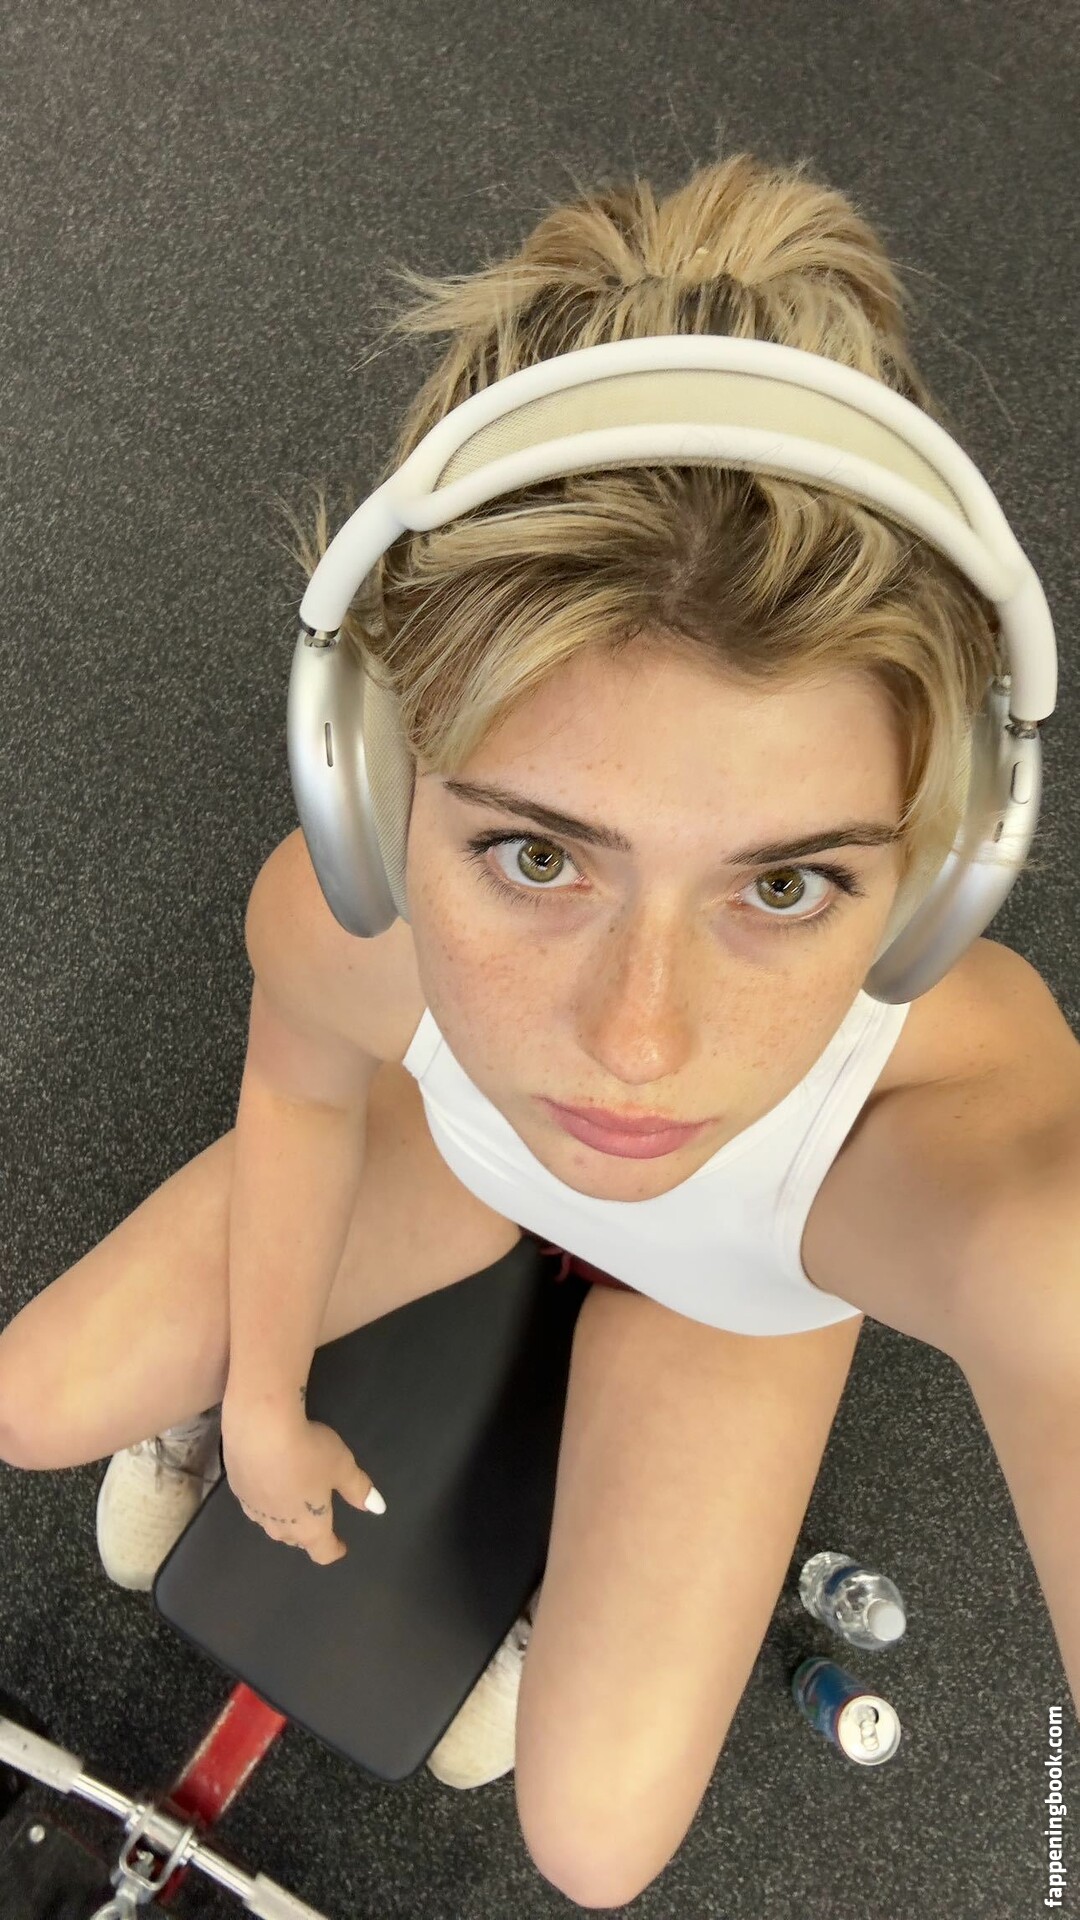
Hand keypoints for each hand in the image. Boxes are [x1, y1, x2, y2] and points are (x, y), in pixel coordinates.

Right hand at [220, 1408, 383, 1565]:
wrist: (259, 1428)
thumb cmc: (308, 1452)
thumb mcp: (342, 1466)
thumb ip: (359, 1489)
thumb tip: (378, 1508)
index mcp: (309, 1527)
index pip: (322, 1551)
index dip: (334, 1550)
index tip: (341, 1547)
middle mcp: (279, 1527)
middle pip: (295, 1540)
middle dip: (308, 1533)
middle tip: (319, 1518)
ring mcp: (253, 1510)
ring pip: (272, 1524)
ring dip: (285, 1519)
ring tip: (293, 1504)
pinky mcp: (236, 1489)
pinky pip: (255, 1504)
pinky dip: (266, 1499)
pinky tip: (268, 1483)